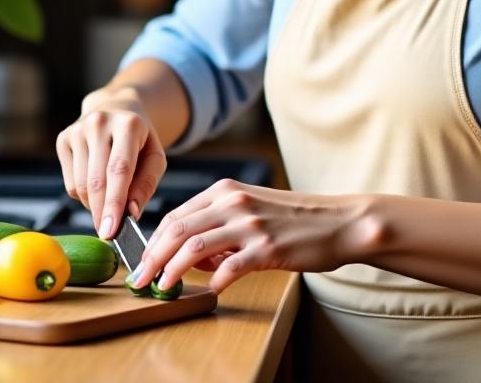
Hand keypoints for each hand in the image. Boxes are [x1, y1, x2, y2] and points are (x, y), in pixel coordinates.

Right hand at [56, 87, 167, 240]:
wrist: (115, 109)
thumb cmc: (139, 140)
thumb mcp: (155, 158)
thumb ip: (146, 184)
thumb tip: (131, 212)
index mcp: (128, 124)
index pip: (119, 170)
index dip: (114, 203)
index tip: (111, 231)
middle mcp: (99, 122)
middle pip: (97, 181)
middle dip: (102, 212)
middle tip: (108, 233)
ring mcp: (77, 129)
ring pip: (80, 186)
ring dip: (94, 205)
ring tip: (108, 203)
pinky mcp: (63, 138)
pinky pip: (70, 183)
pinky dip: (83, 196)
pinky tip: (95, 186)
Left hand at [133, 179, 368, 293]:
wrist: (340, 221)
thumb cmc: (295, 219)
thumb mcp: (251, 209)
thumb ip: (219, 226)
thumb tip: (193, 259)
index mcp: (225, 190)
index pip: (175, 215)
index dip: (152, 242)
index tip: (141, 262)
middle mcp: (234, 201)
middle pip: (177, 230)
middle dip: (152, 258)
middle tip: (140, 280)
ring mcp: (251, 224)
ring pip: (195, 248)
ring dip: (172, 271)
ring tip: (163, 288)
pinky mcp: (268, 248)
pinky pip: (231, 268)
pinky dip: (215, 282)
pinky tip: (212, 291)